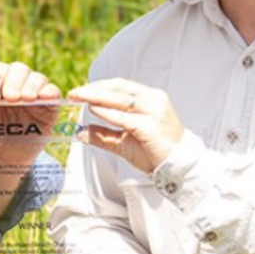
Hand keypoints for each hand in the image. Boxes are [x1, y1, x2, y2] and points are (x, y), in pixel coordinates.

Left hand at [0, 61, 60, 151]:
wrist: (4, 157)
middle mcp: (16, 84)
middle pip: (18, 70)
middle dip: (14, 82)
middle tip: (10, 98)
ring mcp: (34, 94)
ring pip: (37, 78)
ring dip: (32, 86)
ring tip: (26, 99)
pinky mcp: (49, 106)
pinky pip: (53, 93)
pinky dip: (50, 92)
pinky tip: (44, 98)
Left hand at [68, 78, 183, 173]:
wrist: (179, 167)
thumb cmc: (155, 153)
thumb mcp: (124, 142)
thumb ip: (103, 135)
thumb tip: (80, 132)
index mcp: (150, 98)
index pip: (121, 86)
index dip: (99, 86)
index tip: (81, 90)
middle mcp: (154, 100)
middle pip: (119, 88)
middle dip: (94, 89)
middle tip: (75, 93)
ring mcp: (154, 112)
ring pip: (121, 99)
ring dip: (98, 97)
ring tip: (80, 97)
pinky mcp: (151, 127)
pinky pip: (125, 117)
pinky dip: (108, 113)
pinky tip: (94, 110)